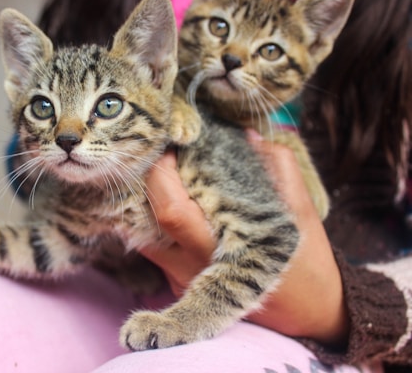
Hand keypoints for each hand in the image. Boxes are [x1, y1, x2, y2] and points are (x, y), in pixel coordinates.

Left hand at [142, 135, 348, 345]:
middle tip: (169, 159)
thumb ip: (279, 168)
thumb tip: (248, 136)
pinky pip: (154, 246)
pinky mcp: (178, 285)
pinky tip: (178, 204)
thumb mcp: (302, 213)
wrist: (308, 315)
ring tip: (172, 178)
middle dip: (151, 183)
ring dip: (150, 203)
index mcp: (225, 249)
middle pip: (144, 222)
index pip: (171, 210)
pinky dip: (156, 221)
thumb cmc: (308, 264)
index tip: (172, 149)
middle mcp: (195, 268)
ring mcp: (183, 280)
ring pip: (143, 235)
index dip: (161, 174)